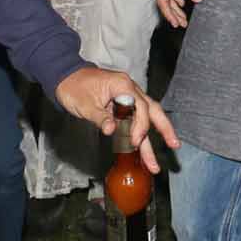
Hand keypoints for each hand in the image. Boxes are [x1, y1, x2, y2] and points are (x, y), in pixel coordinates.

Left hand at [54, 66, 181, 172]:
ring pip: (147, 118)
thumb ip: (100, 117)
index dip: (140, 127)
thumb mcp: (84, 103)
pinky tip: (141, 152)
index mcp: (123, 85)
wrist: (65, 77)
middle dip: (165, 129)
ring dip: (152, 139)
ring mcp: (128, 97)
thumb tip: (111, 131)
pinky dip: (139, 136)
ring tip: (155, 163)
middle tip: (174, 144)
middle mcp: (130, 90)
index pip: (141, 108)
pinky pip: (135, 121)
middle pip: (154, 110)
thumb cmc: (74, 86)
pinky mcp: (123, 105)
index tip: (134, 142)